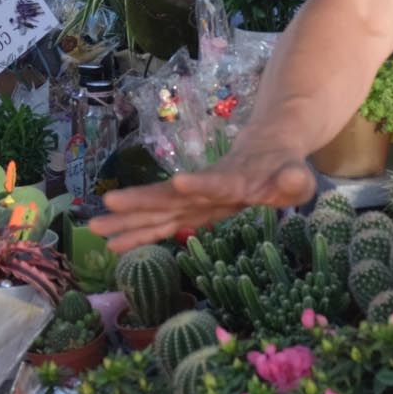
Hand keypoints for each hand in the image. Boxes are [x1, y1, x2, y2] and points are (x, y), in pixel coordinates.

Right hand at [91, 136, 316, 250]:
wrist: (266, 149)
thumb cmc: (285, 167)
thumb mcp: (297, 175)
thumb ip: (294, 180)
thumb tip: (295, 179)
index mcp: (235, 181)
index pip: (218, 183)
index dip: (202, 185)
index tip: (180, 183)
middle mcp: (206, 189)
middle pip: (171, 196)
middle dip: (141, 202)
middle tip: (109, 205)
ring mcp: (193, 200)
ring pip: (158, 210)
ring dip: (128, 219)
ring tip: (95, 228)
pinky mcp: (188, 210)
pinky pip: (160, 224)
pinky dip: (137, 234)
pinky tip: (112, 245)